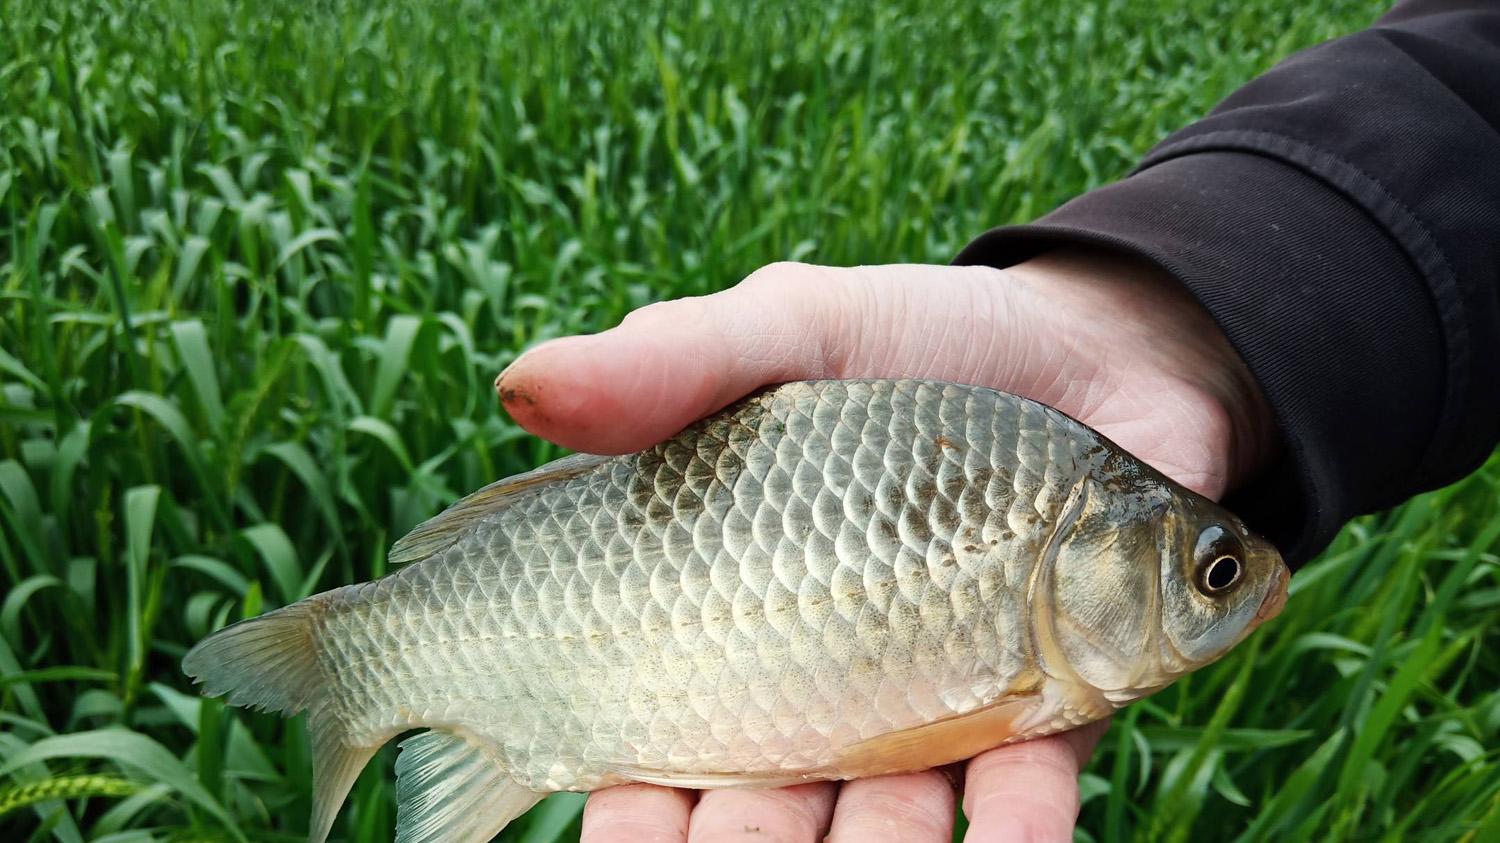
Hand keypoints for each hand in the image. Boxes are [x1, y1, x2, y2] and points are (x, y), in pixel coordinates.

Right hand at [497, 250, 1274, 841]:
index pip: (653, 738)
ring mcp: (934, 706)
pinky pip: (1023, 796)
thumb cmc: (920, 336)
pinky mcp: (1049, 710)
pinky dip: (1013, 832)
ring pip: (880, 823)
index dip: (632, 805)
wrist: (1095, 345)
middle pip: (764, 810)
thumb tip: (518, 389)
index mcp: (737, 611)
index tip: (621, 821)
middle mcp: (827, 680)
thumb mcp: (790, 331)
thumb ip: (670, 365)